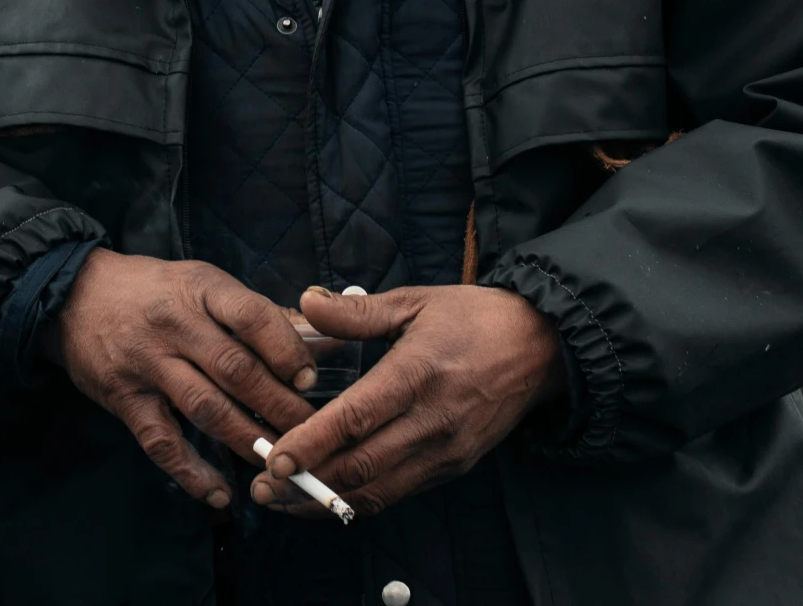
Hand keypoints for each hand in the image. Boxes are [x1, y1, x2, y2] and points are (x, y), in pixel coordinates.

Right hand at [46, 250, 316, 507]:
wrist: (73, 295)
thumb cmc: (153, 289)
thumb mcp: (202, 282)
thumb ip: (255, 312)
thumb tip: (319, 338)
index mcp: (201, 289)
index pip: (252, 317)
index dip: (286, 350)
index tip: (310, 379)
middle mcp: (175, 325)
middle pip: (236, 369)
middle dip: (278, 406)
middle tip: (310, 433)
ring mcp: (147, 364)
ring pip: (205, 408)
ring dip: (247, 440)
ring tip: (279, 462)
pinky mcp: (124, 398)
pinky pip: (161, 441)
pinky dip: (191, 472)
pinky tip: (220, 493)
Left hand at [251, 284, 562, 516]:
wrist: (541, 346)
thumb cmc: (473, 318)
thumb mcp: (415, 301)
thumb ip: (357, 311)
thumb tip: (305, 301)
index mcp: (418, 373)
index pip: (356, 419)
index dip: (312, 444)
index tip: (274, 459)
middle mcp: (434, 420)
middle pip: (362, 466)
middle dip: (308, 484)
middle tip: (261, 487)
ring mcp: (446, 450)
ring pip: (378, 490)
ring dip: (327, 501)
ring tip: (284, 500)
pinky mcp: (454, 467)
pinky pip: (399, 492)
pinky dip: (359, 499)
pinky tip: (327, 495)